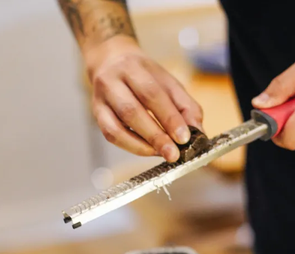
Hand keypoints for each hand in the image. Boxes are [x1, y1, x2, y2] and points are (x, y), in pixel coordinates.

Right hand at [83, 36, 202, 161]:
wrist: (110, 59)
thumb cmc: (142, 74)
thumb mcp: (168, 81)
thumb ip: (185, 105)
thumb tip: (197, 130)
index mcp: (133, 67)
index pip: (152, 94)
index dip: (169, 118)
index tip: (184, 137)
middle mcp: (111, 81)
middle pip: (132, 112)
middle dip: (155, 136)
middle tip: (173, 154)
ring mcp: (100, 99)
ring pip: (116, 128)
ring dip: (141, 146)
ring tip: (161, 154)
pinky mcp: (96, 114)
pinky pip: (110, 135)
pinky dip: (130, 146)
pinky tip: (147, 150)